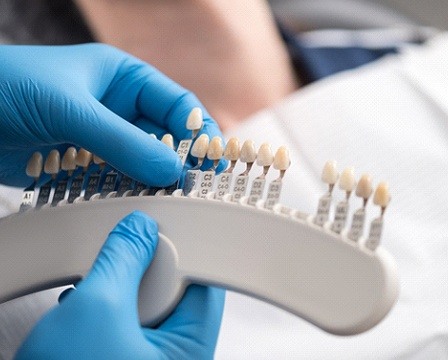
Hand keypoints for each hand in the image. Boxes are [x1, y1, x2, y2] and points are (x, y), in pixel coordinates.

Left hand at [0, 44, 224, 186]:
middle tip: (193, 187)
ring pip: (142, 163)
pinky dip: (126, 193)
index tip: (213, 159)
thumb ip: (123, 142)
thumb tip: (169, 170)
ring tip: (166, 200)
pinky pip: (116, 180)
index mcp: (123, 78)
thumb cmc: (5, 86)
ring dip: (152, 181)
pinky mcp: (83, 164)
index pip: (176, 104)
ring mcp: (101, 138)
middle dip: (178, 161)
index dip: (198, 131)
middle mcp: (117, 108)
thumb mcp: (71, 109)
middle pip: (164, 138)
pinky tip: (133, 203)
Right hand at [15, 211, 224, 359]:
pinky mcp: (125, 357)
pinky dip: (105, 310)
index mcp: (190, 350)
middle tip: (118, 270)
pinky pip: (126, 321)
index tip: (156, 233)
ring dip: (116, 292)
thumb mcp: (96, 311)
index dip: (180, 251)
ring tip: (93, 297)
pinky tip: (85, 313)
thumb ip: (122, 260)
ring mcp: (149, 358)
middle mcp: (176, 356)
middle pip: (174, 289)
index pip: (204, 281)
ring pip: (145, 303)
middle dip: (141, 274)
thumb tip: (138, 230)